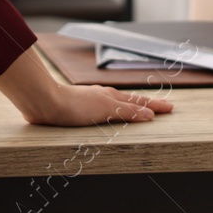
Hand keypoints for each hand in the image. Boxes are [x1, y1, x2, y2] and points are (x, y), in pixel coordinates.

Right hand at [0, 44, 172, 126]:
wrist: (42, 100)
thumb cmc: (50, 105)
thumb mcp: (65, 109)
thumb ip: (73, 110)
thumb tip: (84, 115)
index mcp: (98, 97)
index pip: (124, 101)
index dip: (140, 104)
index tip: (155, 107)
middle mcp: (103, 96)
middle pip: (133, 100)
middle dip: (152, 103)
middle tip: (170, 108)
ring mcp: (103, 101)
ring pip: (132, 103)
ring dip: (150, 106)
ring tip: (167, 109)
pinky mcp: (101, 108)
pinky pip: (125, 111)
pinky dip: (138, 113)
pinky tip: (150, 116)